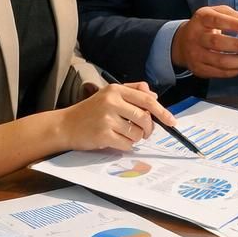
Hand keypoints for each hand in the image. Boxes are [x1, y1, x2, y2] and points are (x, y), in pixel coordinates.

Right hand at [60, 82, 175, 152]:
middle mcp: (112, 102)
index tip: (172, 121)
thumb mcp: (109, 94)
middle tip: (146, 133)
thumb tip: (154, 95)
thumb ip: (132, 91)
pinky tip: (116, 141)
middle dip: (149, 128)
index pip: (147, 99)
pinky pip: (127, 144)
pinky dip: (126, 146)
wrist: (65, 125)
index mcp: (116, 90)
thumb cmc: (89, 111)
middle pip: (145, 117)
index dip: (162, 111)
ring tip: (124, 134)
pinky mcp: (103, 135)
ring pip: (137, 133)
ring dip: (136, 138)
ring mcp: (107, 118)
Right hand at [171, 4, 237, 79]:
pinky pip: (219, 72)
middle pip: (217, 43)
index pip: (215, 20)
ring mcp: (196, 55)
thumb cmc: (206, 25)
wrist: (182, 42)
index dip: (231, 23)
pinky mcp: (199, 69)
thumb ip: (231, 15)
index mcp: (201, 19)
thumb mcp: (215, 13)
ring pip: (219, 61)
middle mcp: (195, 37)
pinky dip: (235, 71)